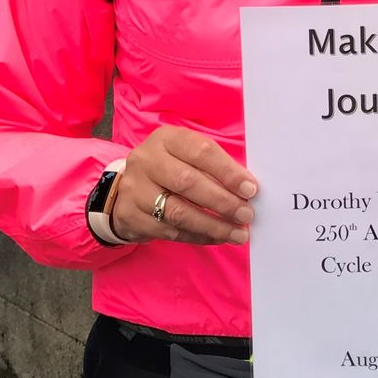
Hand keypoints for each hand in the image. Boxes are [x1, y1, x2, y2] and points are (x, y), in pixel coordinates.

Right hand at [110, 127, 258, 245]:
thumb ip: (214, 167)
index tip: (250, 189)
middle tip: (246, 215)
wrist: (126, 189)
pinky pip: (170, 232)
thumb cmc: (170, 169)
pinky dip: (198, 237)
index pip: (200, 152)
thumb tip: (247, 189)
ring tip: (238, 233)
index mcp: (166, 139)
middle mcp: (146, 160)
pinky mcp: (130, 216)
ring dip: (213, 225)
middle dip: (222, 201)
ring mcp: (135, 189)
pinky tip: (217, 237)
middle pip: (188, 182)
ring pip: (178, 212)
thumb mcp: (187, 156)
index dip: (228, 172)